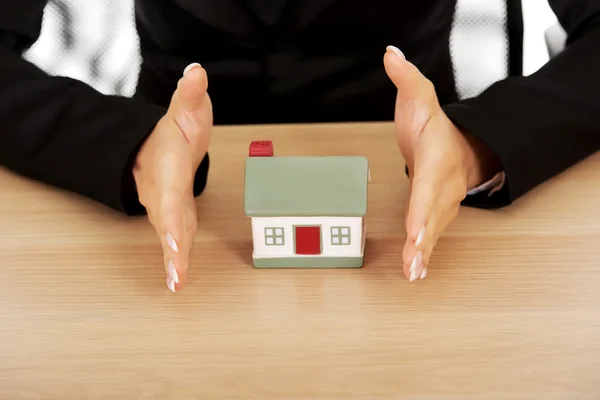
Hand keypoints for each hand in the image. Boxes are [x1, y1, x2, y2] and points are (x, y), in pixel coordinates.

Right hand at [133, 63, 211, 291]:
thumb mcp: (186, 109)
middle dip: (171, 250)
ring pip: (170, 237)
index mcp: (168, 169)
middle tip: (176, 276)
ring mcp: (167, 209)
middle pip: (167, 224)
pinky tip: (177, 283)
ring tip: (176, 285)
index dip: (170, 218)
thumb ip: (191, 94)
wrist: (152, 148)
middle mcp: (163, 194)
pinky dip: (175, 261)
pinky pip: (175, 241)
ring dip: (173, 262)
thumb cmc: (172, 133)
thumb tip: (197, 71)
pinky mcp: (174, 218)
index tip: (173, 238)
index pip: (170, 195)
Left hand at [383, 46, 500, 280]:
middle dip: (423, 240)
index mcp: (437, 158)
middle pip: (432, 214)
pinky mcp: (438, 215)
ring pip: (434, 231)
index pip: (428, 184)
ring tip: (414, 275)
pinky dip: (425, 255)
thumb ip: (406, 79)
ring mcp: (443, 203)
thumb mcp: (420, 97)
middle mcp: (442, 185)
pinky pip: (432, 236)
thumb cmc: (436, 127)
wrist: (460, 146)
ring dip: (424, 254)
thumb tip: (391, 55)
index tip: (415, 228)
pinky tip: (417, 274)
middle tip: (413, 262)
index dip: (421, 207)